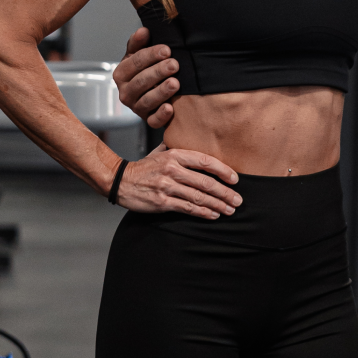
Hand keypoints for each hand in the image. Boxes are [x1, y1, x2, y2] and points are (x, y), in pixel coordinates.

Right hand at [114, 28, 179, 129]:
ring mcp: (136, 108)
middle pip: (140, 82)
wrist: (153, 92)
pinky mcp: (148, 120)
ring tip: (175, 83)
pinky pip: (153, 121)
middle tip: (174, 64)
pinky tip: (170, 108)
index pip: (134, 63)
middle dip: (157, 72)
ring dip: (161, 92)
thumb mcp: (139, 55)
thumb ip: (139, 43)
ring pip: (147, 101)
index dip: (150, 55)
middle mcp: (125, 92)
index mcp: (121, 74)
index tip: (167, 50)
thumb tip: (144, 31)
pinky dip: (161, 115)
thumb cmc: (146, 70)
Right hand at [115, 143, 241, 218]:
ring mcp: (167, 186)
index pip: (205, 161)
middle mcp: (172, 170)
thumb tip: (199, 142)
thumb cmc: (144, 168)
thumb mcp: (160, 152)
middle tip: (237, 200)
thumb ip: (178, 149)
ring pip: (199, 197)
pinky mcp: (162, 202)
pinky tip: (213, 214)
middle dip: (225, 193)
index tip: (235, 179)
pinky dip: (203, 212)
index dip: (223, 171)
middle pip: (205, 182)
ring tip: (229, 210)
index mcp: (174, 155)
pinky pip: (187, 208)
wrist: (120, 181)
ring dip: (217, 205)